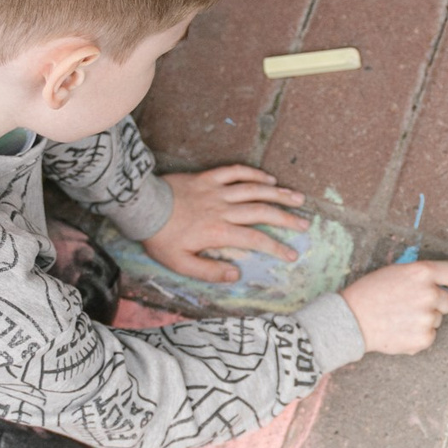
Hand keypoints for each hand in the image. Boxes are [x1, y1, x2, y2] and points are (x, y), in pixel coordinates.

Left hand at [145, 164, 308, 280]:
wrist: (142, 207)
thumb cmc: (161, 238)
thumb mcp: (181, 264)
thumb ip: (209, 272)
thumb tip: (236, 275)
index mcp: (219, 232)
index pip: (255, 239)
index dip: (276, 247)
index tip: (292, 255)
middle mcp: (223, 209)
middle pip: (262, 212)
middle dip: (286, 218)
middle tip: (305, 223)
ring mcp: (216, 191)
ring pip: (254, 190)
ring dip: (278, 194)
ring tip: (297, 198)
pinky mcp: (208, 178)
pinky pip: (235, 172)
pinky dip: (253, 174)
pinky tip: (268, 178)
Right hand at [341, 260, 447, 354]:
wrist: (351, 320)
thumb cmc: (370, 293)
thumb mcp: (396, 272)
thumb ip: (421, 275)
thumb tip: (444, 277)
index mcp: (423, 273)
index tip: (447, 283)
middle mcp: (429, 295)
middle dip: (436, 304)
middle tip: (412, 305)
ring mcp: (428, 319)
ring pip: (438, 320)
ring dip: (424, 320)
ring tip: (400, 318)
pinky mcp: (424, 339)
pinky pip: (430, 336)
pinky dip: (418, 335)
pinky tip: (400, 330)